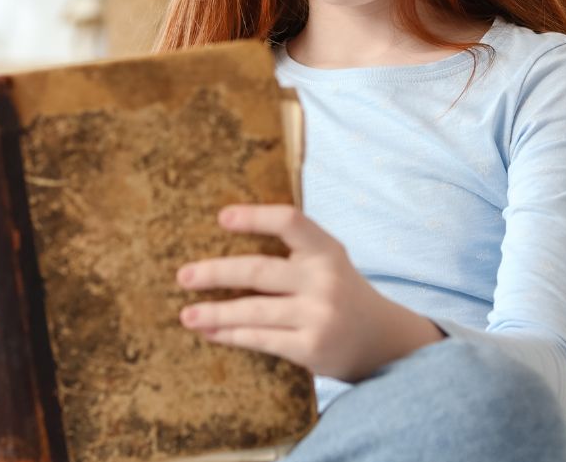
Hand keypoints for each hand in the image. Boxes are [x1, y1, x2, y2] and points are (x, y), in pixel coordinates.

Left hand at [176, 204, 442, 381]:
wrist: (382, 341)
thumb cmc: (340, 293)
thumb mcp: (327, 261)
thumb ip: (293, 251)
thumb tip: (226, 248)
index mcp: (326, 249)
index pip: (290, 221)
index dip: (255, 217)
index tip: (222, 218)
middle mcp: (323, 279)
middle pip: (259, 271)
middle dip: (216, 273)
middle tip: (183, 276)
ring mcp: (318, 315)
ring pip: (253, 311)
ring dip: (214, 312)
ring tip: (186, 314)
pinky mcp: (310, 347)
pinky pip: (260, 339)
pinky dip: (230, 335)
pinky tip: (210, 332)